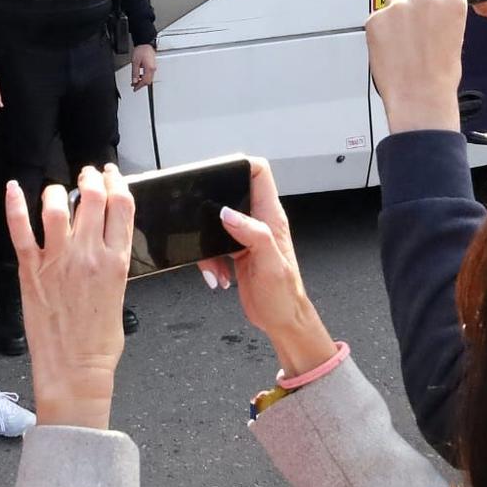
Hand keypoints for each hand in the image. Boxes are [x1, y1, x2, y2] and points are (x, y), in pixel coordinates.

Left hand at [5, 165, 134, 429]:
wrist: (75, 370)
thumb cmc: (98, 343)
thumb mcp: (120, 296)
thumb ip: (113, 264)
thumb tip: (106, 243)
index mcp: (116, 261)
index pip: (122, 206)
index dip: (117, 182)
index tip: (112, 174)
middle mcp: (89, 254)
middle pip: (93, 197)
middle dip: (90, 177)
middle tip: (86, 174)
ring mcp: (59, 261)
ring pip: (58, 205)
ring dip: (57, 190)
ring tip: (57, 190)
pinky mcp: (31, 270)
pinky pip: (21, 230)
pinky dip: (15, 205)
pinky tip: (13, 188)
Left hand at [129, 44, 156, 90]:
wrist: (145, 44)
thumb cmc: (141, 50)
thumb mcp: (135, 63)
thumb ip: (135, 73)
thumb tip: (134, 81)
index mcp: (149, 69)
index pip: (145, 81)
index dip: (139, 86)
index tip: (135, 89)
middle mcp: (153, 69)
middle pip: (148, 81)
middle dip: (141, 85)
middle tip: (135, 86)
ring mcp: (153, 67)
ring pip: (149, 78)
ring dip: (143, 81)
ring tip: (136, 82)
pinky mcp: (152, 66)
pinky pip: (150, 74)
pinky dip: (144, 77)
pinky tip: (140, 76)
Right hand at [197, 158, 336, 378]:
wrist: (281, 321)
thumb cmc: (284, 297)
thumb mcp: (271, 265)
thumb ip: (253, 235)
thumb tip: (228, 213)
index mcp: (270, 218)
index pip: (260, 174)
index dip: (240, 165)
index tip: (219, 171)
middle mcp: (258, 223)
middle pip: (230, 194)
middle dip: (211, 206)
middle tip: (201, 221)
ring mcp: (245, 237)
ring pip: (215, 222)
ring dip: (207, 243)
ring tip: (216, 266)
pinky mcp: (234, 251)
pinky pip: (212, 245)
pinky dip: (208, 259)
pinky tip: (218, 275)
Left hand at [365, 0, 467, 133]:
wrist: (420, 94)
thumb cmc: (440, 72)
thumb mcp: (454, 32)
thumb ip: (441, 9)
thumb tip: (428, 5)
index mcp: (452, 0)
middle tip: (414, 15)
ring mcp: (399, 6)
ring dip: (397, 12)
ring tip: (404, 40)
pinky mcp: (377, 17)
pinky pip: (379, 15)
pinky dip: (383, 28)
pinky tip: (392, 47)